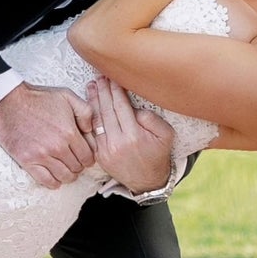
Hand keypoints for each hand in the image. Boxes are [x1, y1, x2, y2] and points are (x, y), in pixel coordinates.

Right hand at [0, 82, 95, 188]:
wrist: (10, 100)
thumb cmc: (39, 98)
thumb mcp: (67, 96)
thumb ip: (85, 112)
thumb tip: (91, 131)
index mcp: (69, 132)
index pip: (88, 157)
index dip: (88, 158)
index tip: (84, 156)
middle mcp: (57, 146)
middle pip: (77, 168)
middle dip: (78, 166)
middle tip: (73, 161)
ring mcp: (41, 155)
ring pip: (64, 176)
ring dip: (67, 175)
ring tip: (64, 169)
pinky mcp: (27, 161)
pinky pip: (46, 181)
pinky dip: (53, 182)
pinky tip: (54, 177)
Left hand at [86, 75, 174, 195]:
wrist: (148, 181)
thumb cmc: (158, 154)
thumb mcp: (166, 135)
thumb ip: (151, 118)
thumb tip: (134, 108)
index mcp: (134, 135)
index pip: (121, 105)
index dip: (116, 89)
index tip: (113, 77)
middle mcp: (117, 142)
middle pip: (107, 110)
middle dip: (103, 91)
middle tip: (100, 76)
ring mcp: (106, 150)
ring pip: (98, 120)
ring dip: (93, 101)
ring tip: (91, 86)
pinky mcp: (99, 155)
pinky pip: (94, 132)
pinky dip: (91, 117)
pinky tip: (90, 105)